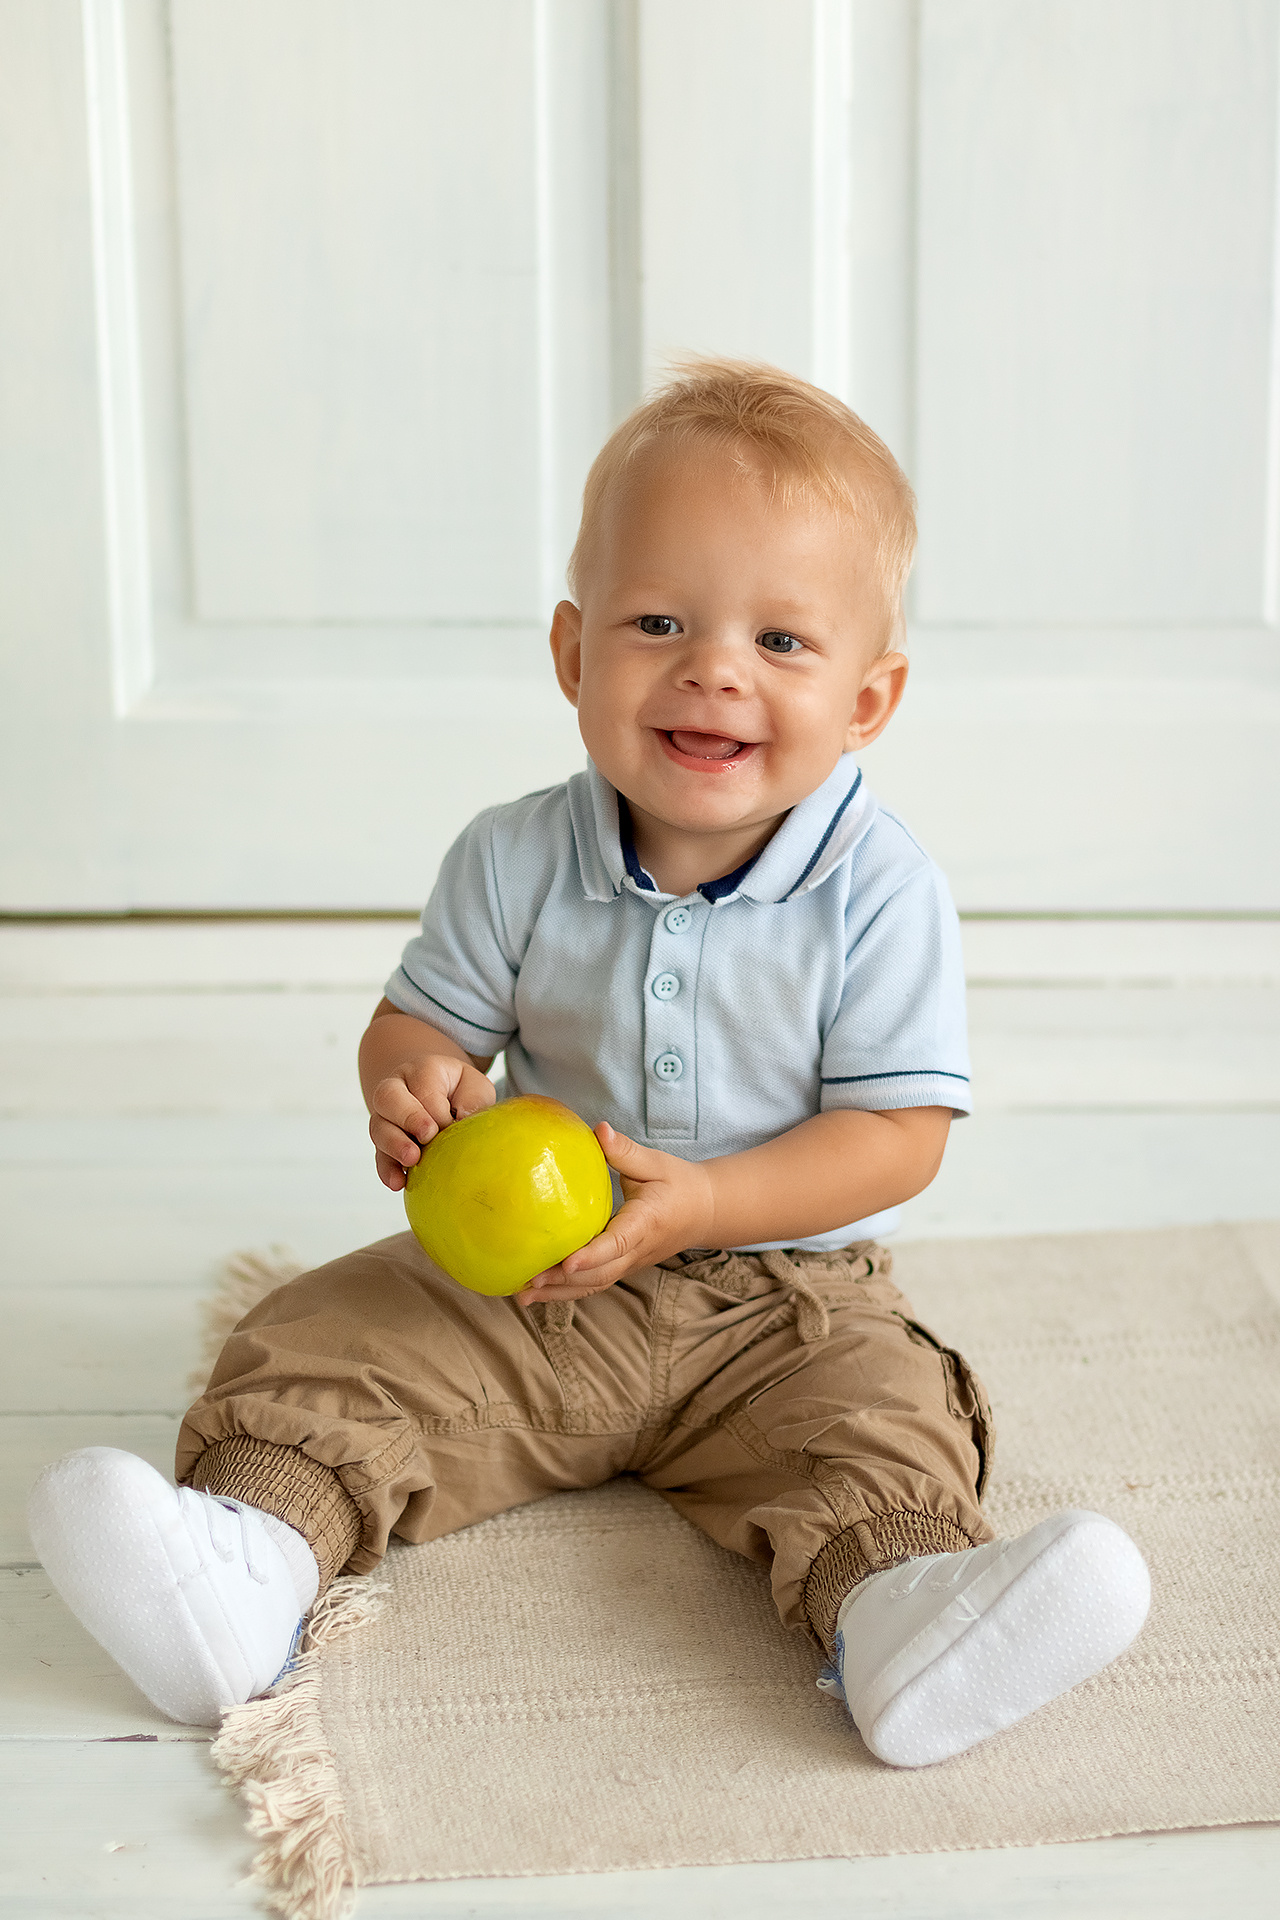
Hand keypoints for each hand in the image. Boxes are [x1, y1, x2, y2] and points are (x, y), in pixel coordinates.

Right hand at [368, 1053, 495, 1191]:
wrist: (439, 1095)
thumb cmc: (461, 1092)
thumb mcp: (476, 1086)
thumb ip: (474, 1099)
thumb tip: (463, 1121)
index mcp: (422, 1070)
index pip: (424, 1087)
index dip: (437, 1109)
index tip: (452, 1124)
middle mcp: (397, 1089)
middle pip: (388, 1097)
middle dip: (408, 1118)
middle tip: (427, 1136)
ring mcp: (386, 1116)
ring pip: (378, 1126)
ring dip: (394, 1145)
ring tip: (412, 1161)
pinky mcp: (384, 1142)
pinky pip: (379, 1155)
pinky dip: (387, 1169)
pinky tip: (397, 1182)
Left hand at [516, 1123, 714, 1303]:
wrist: (705, 1211)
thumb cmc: (679, 1184)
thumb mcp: (657, 1163)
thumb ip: (626, 1150)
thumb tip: (598, 1130)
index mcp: (645, 1223)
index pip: (618, 1243)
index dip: (592, 1255)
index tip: (567, 1262)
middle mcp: (638, 1250)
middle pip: (600, 1274)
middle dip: (564, 1281)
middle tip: (528, 1281)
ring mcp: (631, 1263)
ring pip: (595, 1285)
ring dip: (560, 1293)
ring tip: (524, 1295)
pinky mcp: (623, 1267)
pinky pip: (595, 1284)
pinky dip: (567, 1291)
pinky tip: (539, 1293)